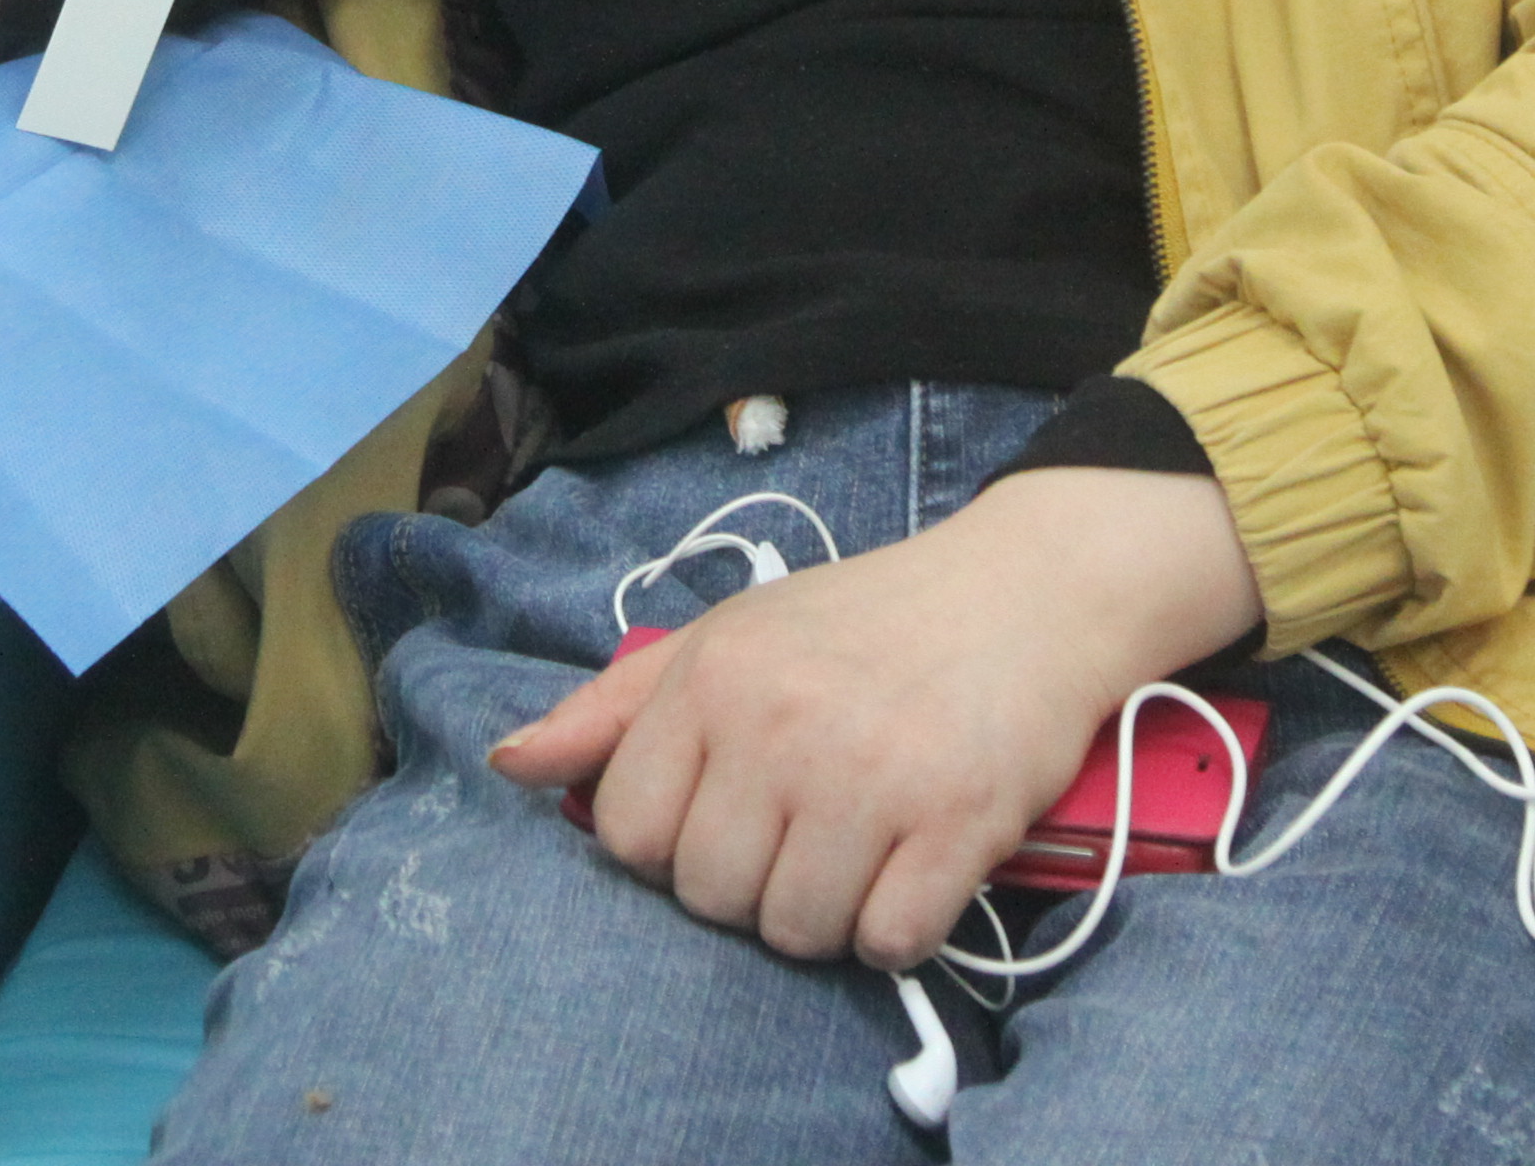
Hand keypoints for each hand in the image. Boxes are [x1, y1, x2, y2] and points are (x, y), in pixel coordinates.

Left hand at [489, 467, 1261, 970]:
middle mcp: (780, 724)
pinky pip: (889, 942)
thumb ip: (613, 708)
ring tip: (859, 849)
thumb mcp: (728, 639)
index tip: (726, 815)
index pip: (630, 835)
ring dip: (826, 916)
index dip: (672, 847)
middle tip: (806, 829)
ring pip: (796, 932)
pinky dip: (899, 929)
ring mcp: (870, 776)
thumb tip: (508, 765)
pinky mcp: (957, 822)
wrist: (1026, 592)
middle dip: (752, 885)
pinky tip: (913, 869)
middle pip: (710, 895)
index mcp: (711, 677)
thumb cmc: (865, 623)